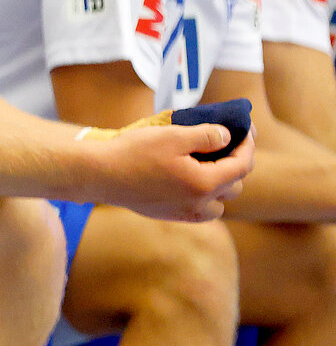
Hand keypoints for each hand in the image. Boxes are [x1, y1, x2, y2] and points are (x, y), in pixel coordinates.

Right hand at [86, 118, 253, 220]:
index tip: (246, 130)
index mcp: (204, 184)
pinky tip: (188, 179)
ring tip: (207, 164)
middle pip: (234, 186)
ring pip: (218, 203)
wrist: (98, 174)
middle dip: (234, 164)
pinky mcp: (168, 215)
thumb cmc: (133, 153)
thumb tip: (226, 137)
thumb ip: (207, 136)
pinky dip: (202, 196)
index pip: (241, 166)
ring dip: (220, 184)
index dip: (248, 145)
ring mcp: (183, 213)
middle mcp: (198, 204)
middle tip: (226, 144)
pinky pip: (198, 210)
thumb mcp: (173, 135)